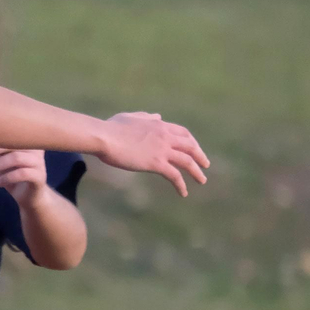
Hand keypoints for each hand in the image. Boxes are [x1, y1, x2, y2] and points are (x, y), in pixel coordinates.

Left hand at [0, 146, 49, 204]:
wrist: (29, 196)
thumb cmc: (13, 173)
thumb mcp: (1, 159)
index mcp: (27, 141)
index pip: (9, 133)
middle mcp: (36, 149)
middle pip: (12, 143)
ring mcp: (39, 162)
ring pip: (16, 158)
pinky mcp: (40, 176)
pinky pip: (21, 174)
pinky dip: (5, 178)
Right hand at [93, 112, 208, 195]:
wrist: (103, 136)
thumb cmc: (111, 127)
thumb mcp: (131, 117)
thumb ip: (146, 117)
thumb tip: (158, 116)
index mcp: (159, 125)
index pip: (182, 133)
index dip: (191, 142)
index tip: (194, 149)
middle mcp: (165, 136)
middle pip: (190, 146)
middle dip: (200, 156)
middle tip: (205, 165)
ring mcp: (162, 150)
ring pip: (187, 161)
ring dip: (197, 172)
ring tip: (201, 180)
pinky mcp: (156, 163)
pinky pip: (175, 175)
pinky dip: (181, 185)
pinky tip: (184, 193)